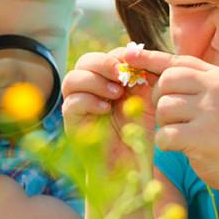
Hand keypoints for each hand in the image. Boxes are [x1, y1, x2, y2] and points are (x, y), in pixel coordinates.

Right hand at [61, 47, 157, 166]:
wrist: (130, 166)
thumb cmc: (140, 133)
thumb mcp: (148, 100)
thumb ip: (145, 76)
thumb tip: (138, 52)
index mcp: (108, 81)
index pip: (106, 55)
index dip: (120, 56)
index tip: (138, 65)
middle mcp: (90, 90)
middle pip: (85, 61)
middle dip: (104, 63)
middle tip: (122, 75)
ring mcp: (78, 105)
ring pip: (72, 79)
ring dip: (95, 81)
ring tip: (116, 94)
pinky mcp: (71, 123)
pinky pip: (70, 103)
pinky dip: (89, 101)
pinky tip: (106, 109)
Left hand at [125, 47, 218, 192]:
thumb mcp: (217, 100)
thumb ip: (190, 84)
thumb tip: (146, 67)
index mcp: (218, 77)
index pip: (177, 62)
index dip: (149, 59)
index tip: (127, 55)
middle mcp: (216, 88)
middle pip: (166, 82)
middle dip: (160, 100)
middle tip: (172, 117)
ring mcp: (212, 111)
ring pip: (164, 108)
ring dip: (165, 124)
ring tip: (183, 133)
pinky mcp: (204, 136)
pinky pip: (166, 135)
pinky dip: (167, 143)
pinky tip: (182, 148)